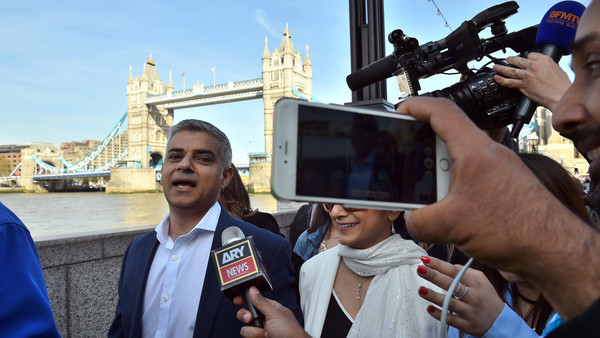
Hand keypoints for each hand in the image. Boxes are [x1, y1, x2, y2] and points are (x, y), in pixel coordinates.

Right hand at [234, 287, 308, 337]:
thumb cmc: (290, 331)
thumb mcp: (274, 313)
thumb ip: (261, 302)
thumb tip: (252, 290)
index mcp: (271, 308)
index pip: (255, 300)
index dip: (245, 299)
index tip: (236, 300)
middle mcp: (265, 319)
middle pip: (246, 313)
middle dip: (246, 316)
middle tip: (251, 318)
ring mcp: (262, 330)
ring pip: (246, 327)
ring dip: (255, 331)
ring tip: (266, 333)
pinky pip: (248, 336)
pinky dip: (255, 337)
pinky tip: (264, 337)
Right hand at [397, 97, 549, 266]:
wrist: (553, 249)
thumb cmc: (518, 229)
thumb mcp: (451, 226)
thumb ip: (418, 221)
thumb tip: (409, 220)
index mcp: (475, 151)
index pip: (442, 112)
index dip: (416, 107)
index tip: (399, 112)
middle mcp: (487, 155)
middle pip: (445, 140)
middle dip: (422, 156)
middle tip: (409, 171)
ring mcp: (495, 170)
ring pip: (455, 164)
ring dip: (438, 181)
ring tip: (434, 204)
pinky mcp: (499, 186)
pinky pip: (468, 180)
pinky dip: (452, 193)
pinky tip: (449, 215)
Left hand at [416, 256, 503, 335]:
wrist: (500, 321)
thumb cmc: (487, 297)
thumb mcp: (482, 280)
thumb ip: (466, 272)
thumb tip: (448, 266)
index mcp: (476, 283)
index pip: (455, 272)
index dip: (439, 264)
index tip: (425, 259)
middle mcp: (473, 296)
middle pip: (451, 285)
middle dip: (434, 276)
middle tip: (420, 269)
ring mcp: (470, 312)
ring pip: (450, 303)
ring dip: (434, 296)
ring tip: (421, 289)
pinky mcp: (467, 325)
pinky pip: (451, 320)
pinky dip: (440, 314)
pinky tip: (429, 308)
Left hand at [493, 53, 570, 111]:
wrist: (561, 96)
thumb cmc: (562, 85)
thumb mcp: (557, 69)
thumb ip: (547, 66)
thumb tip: (542, 68)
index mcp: (544, 60)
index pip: (531, 55)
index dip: (527, 57)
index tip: (525, 60)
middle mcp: (533, 66)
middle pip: (518, 60)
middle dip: (510, 59)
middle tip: (506, 59)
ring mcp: (527, 76)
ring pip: (511, 70)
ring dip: (501, 68)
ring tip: (496, 67)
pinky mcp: (523, 85)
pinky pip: (509, 82)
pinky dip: (501, 80)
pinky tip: (496, 78)